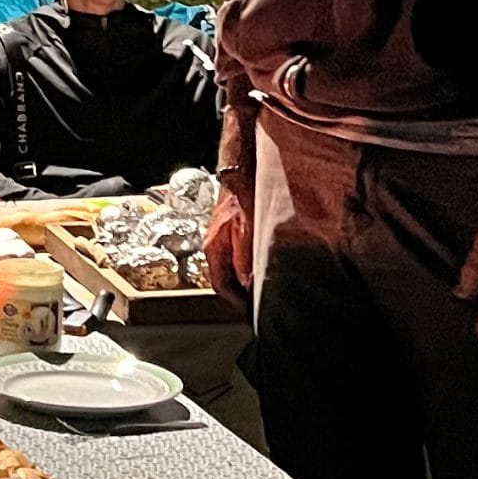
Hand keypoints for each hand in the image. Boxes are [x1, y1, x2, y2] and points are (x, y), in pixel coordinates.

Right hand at [201, 181, 252, 307]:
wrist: (239, 167)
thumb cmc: (242, 190)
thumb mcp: (247, 225)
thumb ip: (246, 254)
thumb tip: (248, 280)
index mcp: (214, 247)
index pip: (221, 284)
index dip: (236, 301)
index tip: (252, 311)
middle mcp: (215, 245)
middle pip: (225, 279)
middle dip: (242, 294)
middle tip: (260, 305)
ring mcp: (223, 239)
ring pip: (232, 269)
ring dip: (246, 281)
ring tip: (263, 289)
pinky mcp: (232, 232)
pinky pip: (238, 258)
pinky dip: (249, 268)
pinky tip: (263, 267)